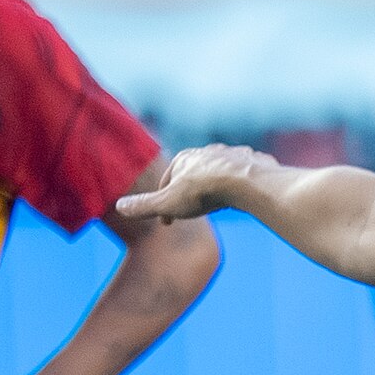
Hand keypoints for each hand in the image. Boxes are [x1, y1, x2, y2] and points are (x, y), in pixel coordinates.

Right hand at [117, 143, 276, 221]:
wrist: (247, 183)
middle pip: (196, 174)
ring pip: (221, 173)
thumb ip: (145, 206)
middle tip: (191, 211)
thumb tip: (119, 207)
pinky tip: (243, 196)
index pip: (169, 180)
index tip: (166, 222)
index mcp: (185, 158)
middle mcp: (209, 152)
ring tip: (217, 204)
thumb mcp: (169, 203)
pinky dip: (242, 186)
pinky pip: (246, 176)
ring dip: (217, 187)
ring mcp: (233, 156)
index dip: (165, 202)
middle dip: (191, 191)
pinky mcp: (255, 163)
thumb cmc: (205, 192)